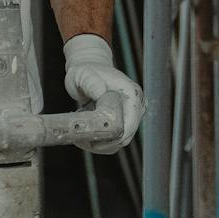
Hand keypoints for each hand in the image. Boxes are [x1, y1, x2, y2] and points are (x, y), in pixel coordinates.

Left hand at [62, 34, 143, 152]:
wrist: (89, 72)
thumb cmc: (86, 72)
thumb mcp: (84, 75)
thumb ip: (91, 82)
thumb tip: (100, 92)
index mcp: (131, 93)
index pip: (131, 122)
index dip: (116, 135)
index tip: (95, 140)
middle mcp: (136, 105)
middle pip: (127, 135)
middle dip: (106, 143)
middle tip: (84, 141)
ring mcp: (131, 115)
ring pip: (120, 141)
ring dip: (102, 145)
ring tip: (82, 140)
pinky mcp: (124, 122)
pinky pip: (116, 141)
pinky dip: (102, 144)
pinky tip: (87, 139)